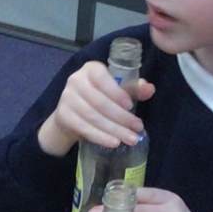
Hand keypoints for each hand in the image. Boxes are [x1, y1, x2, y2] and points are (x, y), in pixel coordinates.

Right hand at [35, 56, 154, 156]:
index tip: (131, 106)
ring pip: (93, 116)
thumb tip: (150, 88)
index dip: (117, 93)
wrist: (72, 115)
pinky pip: (84, 128)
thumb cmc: (100, 98)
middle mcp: (75, 80)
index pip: (102, 78)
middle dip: (121, 117)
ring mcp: (67, 98)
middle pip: (100, 101)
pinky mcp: (63, 115)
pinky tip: (113, 142)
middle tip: (137, 129)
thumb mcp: (117, 92)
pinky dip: (100, 137)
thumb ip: (133, 89)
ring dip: (114, 130)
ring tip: (130, 139)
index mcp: (91, 69)